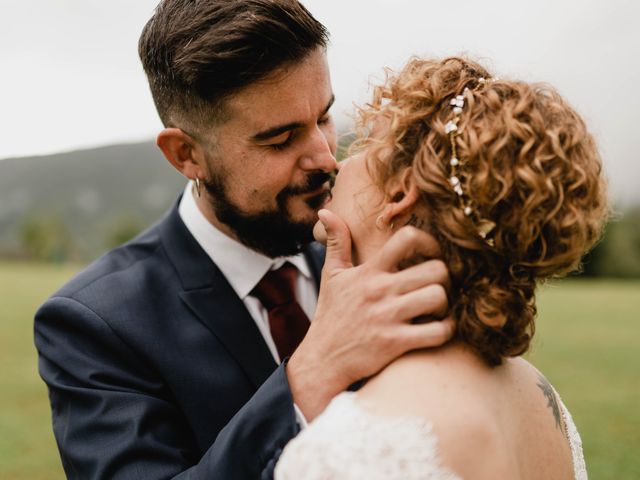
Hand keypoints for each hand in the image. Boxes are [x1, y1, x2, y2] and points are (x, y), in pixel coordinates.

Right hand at [287, 209, 453, 419]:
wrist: (323, 358)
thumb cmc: (332, 314)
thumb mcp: (331, 275)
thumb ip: (337, 241)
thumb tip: (326, 209)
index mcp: (369, 270)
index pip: (407, 238)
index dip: (429, 242)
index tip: (431, 254)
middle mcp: (380, 290)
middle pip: (436, 269)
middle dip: (444, 277)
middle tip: (439, 285)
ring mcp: (388, 317)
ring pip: (439, 297)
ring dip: (446, 304)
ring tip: (437, 307)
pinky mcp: (395, 343)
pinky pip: (438, 332)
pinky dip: (446, 330)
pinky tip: (438, 328)